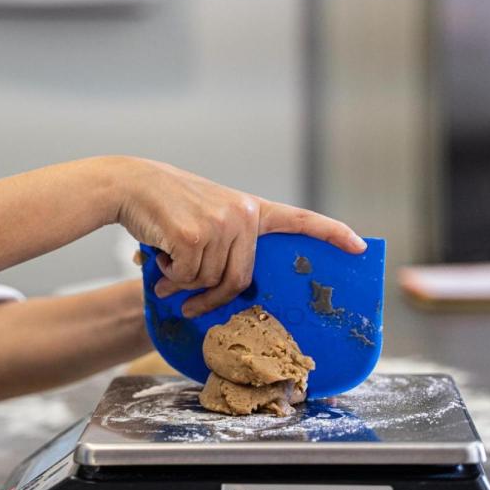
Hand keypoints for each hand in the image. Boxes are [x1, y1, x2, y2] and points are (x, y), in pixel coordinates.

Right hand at [113, 157, 365, 317]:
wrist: (130, 185)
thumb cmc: (165, 207)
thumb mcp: (207, 216)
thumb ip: (226, 244)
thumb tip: (225, 293)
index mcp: (251, 208)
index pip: (299, 219)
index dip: (331, 233)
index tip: (359, 245)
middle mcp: (243, 214)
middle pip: (239, 279)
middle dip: (210, 298)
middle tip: (187, 304)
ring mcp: (221, 223)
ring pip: (210, 281)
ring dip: (183, 284)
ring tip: (166, 264)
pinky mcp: (194, 234)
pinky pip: (188, 278)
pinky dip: (169, 278)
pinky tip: (159, 257)